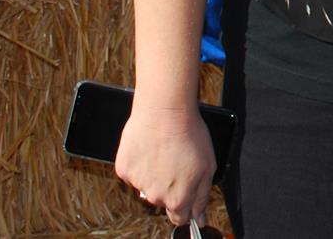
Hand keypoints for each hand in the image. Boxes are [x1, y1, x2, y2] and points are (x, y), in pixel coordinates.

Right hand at [114, 100, 215, 227]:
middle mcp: (155, 196)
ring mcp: (138, 184)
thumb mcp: (208, 167)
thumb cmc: (190, 135)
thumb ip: (202, 197)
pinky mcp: (124, 170)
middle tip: (176, 161)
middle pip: (163, 200)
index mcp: (178, 199)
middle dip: (171, 186)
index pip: (179, 218)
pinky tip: (149, 148)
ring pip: (147, 186)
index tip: (186, 194)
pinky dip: (140, 164)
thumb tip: (199, 220)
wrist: (165, 111)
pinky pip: (133, 173)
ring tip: (163, 151)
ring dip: (154, 174)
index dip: (184, 206)